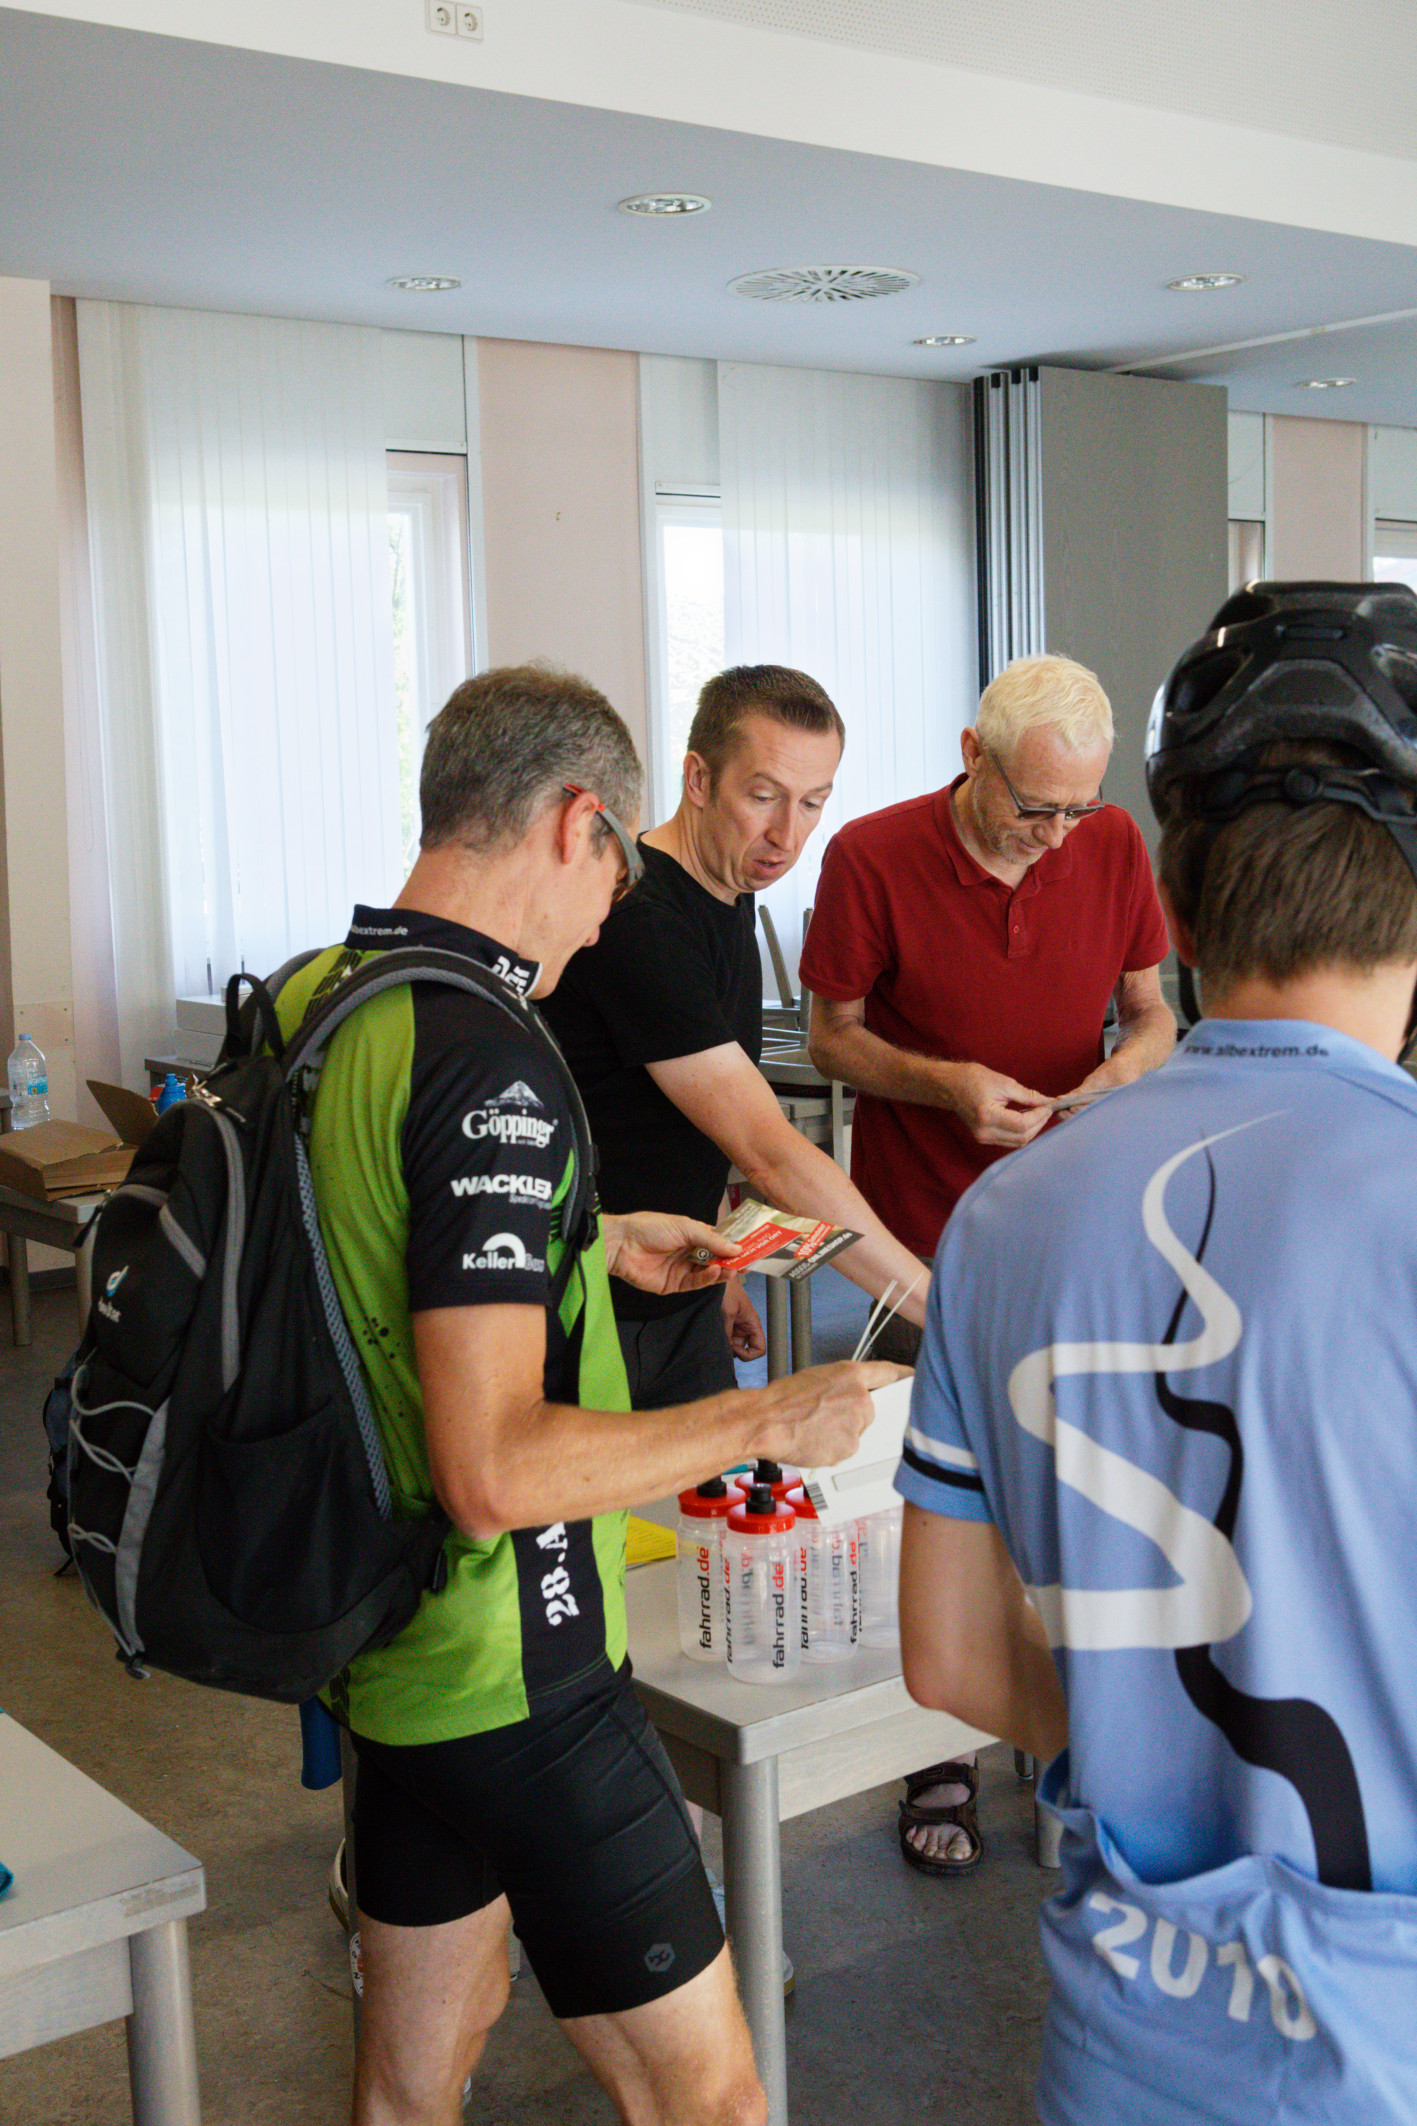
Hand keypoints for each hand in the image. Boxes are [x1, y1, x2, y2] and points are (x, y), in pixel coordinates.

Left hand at [603, 1212, 736, 1295]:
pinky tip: (715, 1272)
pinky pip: (695, 1284)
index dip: (733, 1245)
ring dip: (722, 1271)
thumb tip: (736, 1248)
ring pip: (708, 1274)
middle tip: (746, 1261)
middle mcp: (689, 1252)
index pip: (718, 1241)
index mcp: (692, 1235)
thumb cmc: (650, 1228)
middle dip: (731, 1261)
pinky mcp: (674, 1285)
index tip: (750, 1247)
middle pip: (716, 1259)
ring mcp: (682, 1269)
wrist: (622, 1244)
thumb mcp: (685, 1227)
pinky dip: (707, 1279)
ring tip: (733, 1268)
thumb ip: (712, 1239)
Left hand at [722, 1274, 765, 1360]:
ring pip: (731, 1345)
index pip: (759, 1349)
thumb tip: (724, 1349)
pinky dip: (717, 1338)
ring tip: (714, 1334)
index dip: (747, 1354)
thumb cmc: (725, 1288)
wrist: (714, 1274)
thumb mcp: (727, 1311)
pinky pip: (722, 1337)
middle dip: (732, 1350)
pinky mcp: (722, 1323)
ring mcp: (733, 1325)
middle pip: (743, 1349)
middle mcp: (744, 1326)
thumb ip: (727, 1331)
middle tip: (720, 1341)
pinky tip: (710, 1332)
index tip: (733, 1347)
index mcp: (751, 1322)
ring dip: (723, 1344)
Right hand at [749, 1359, 910, 1468]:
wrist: (766, 1421)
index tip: (913, 1378)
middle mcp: (861, 1399)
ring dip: (841, 1433)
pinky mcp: (851, 1447)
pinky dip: (833, 1448)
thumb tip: (848, 1394)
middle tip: (826, 1416)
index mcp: (852, 1375)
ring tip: (814, 1427)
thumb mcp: (816, 1378)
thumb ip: (842, 1384)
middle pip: (869, 1410)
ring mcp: (857, 1425)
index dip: (904, 1376)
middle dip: (852, 1415)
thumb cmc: (783, 1399)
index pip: (889, 1372)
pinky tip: (814, 1440)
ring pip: (856, 1431)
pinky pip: (847, 1449)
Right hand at [940, 1062, 1050, 1147]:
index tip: (1048, 1106)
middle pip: (1022, 1137)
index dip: (1039, 1116)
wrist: (950, 1086)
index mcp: (987, 1115)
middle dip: (1039, 1123)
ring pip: (1018, 1142)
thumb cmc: (972, 1079)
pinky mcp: (984, 1138)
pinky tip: (1027, 1119)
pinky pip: (1010, 1141)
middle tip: (1046, 1108)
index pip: (1022, 1124)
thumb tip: (1047, 1102)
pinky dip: (1022, 1132)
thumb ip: (1027, 1095)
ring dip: (1032, 1129)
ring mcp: (983, 1138)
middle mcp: (985, 1131)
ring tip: (1038, 1113)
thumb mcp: (1003, 1082)